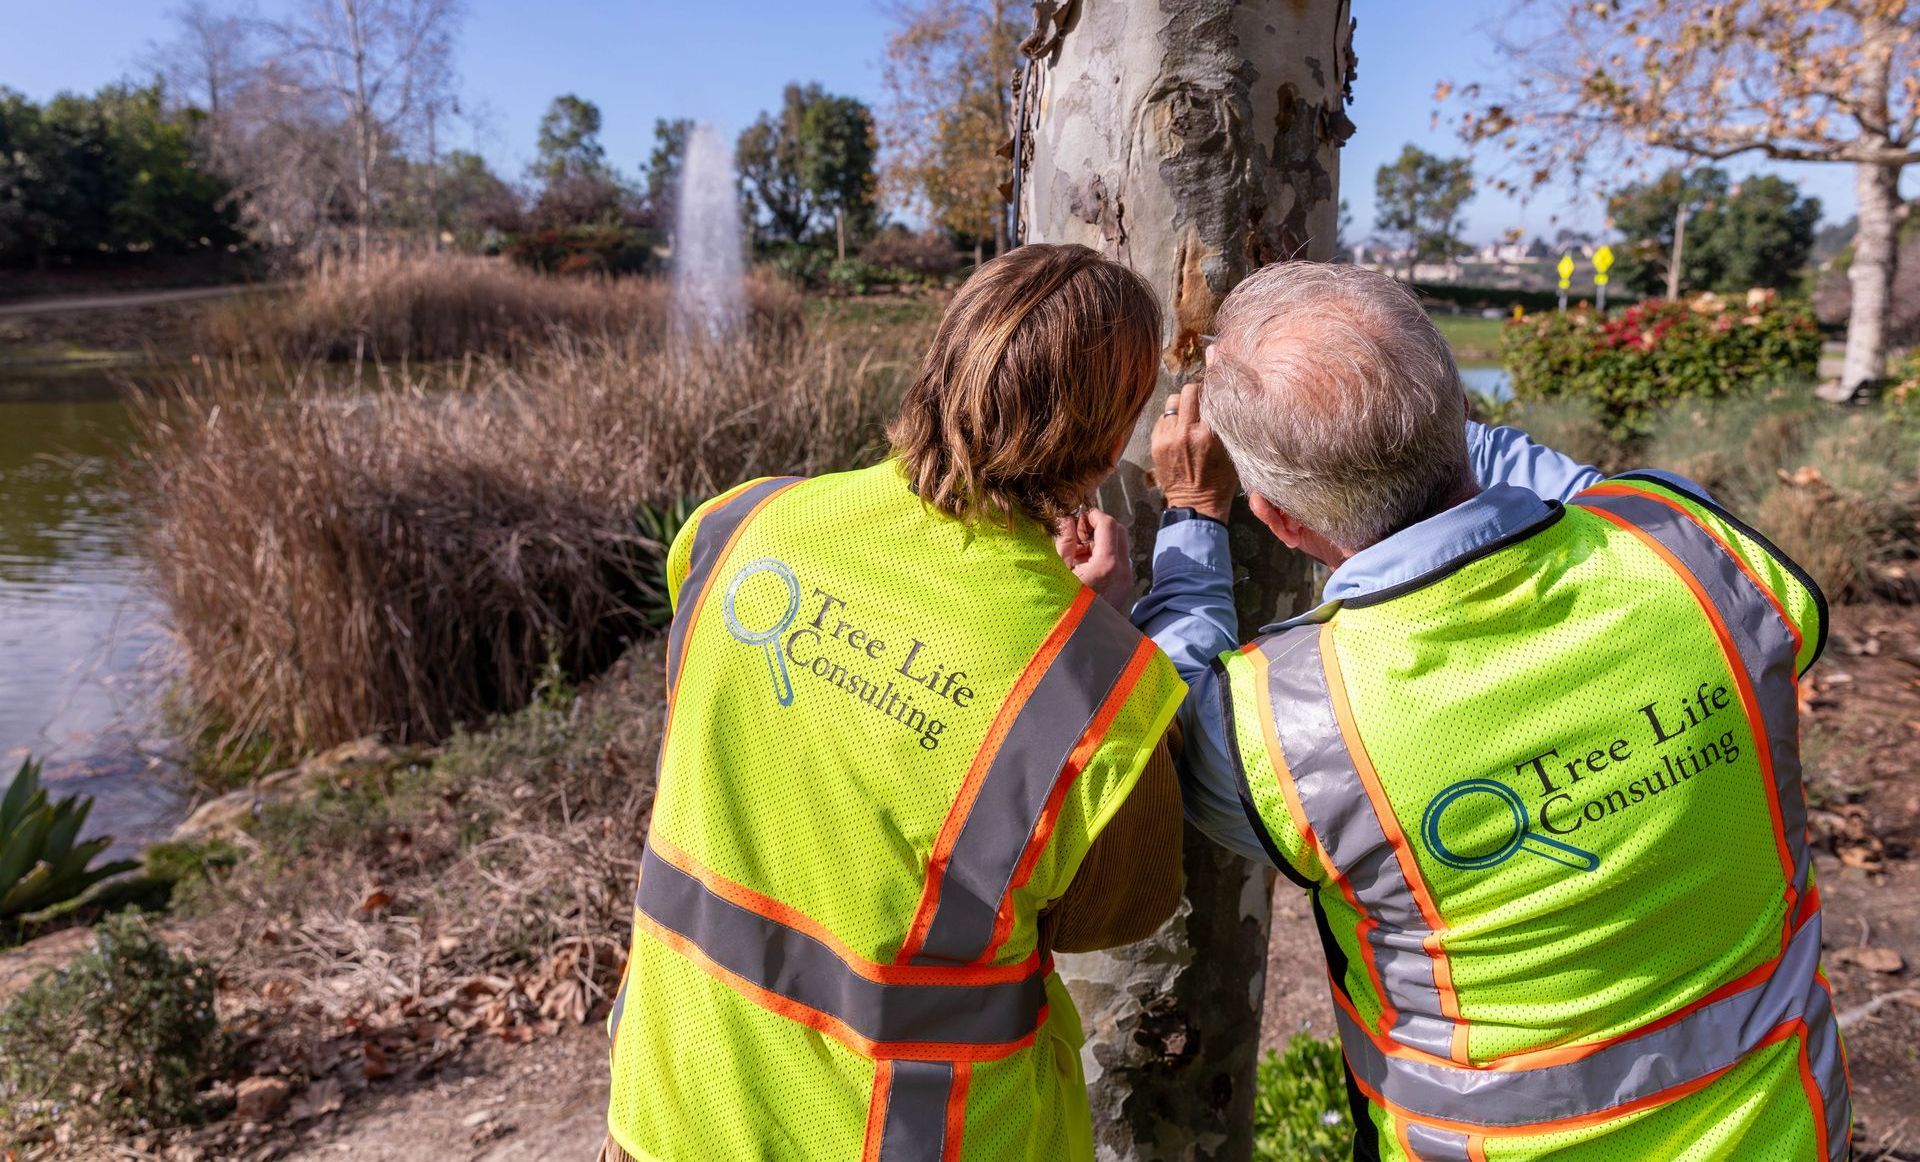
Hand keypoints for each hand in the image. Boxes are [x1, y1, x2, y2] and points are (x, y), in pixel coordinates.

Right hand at [1054, 508, 1133, 612]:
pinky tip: (1083, 567)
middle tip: (1077, 532)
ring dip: (1101, 541)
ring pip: (1119, 547)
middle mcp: (1122, 572)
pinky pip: (1118, 564)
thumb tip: (1067, 521)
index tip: (1077, 516)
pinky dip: (1104, 556)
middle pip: (1119, 532)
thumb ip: (1064, 542)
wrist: (1078, 647)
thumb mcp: (1057, 572)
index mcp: (1107, 565)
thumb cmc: (1062, 609)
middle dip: (1098, 526)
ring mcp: (1126, 583)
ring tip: (1076, 551)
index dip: (1092, 515)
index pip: (1108, 524)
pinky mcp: (1124, 592)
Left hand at [1151, 381, 1236, 521]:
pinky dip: (1171, 420)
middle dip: (1196, 391)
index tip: (1216, 391)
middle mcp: (1186, 432)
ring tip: (1189, 415)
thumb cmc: (1220, 482)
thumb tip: (1224, 402)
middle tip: (1202, 399)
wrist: (1195, 506)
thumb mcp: (1232, 452)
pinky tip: (1179, 429)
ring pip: (1172, 402)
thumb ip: (1226, 427)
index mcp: (1209, 434)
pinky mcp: (1156, 445)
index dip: (1213, 390)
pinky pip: (1162, 418)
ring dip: (1182, 405)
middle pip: (1188, 391)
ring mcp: (1168, 438)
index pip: (1209, 395)